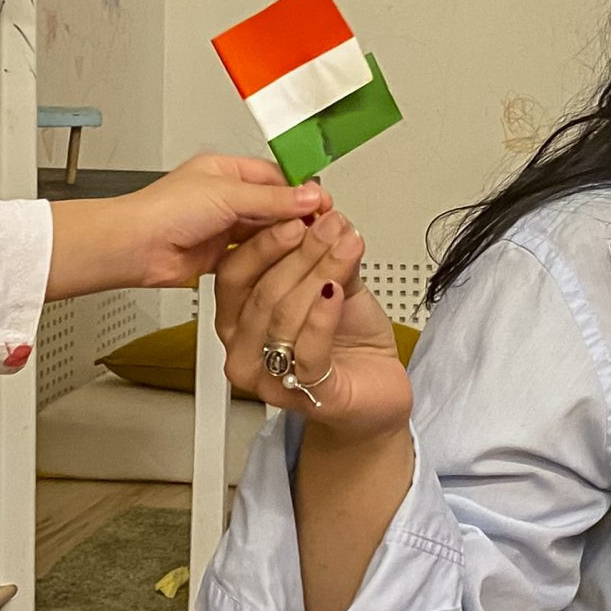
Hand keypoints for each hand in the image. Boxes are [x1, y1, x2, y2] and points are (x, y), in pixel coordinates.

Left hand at [44, 155, 324, 298]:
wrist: (134, 248)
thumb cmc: (163, 211)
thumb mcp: (227, 195)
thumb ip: (272, 199)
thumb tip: (309, 196)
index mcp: (225, 171)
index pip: (275, 177)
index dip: (301, 191)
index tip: (324, 204)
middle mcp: (224, 197)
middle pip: (273, 206)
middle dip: (296, 217)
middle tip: (322, 228)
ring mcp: (222, 227)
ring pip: (265, 233)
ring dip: (284, 240)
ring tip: (308, 247)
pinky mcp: (220, 256)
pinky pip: (252, 256)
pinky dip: (268, 260)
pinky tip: (284, 263)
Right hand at [216, 209, 413, 439]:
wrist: (377, 386)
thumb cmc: (347, 340)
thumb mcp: (334, 282)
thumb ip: (324, 254)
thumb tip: (323, 216)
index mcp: (238, 320)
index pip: (233, 274)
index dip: (264, 241)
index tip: (297, 213)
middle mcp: (243, 351)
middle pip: (259, 292)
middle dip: (299, 252)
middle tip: (329, 225)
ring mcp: (270, 379)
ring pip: (283, 316)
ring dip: (318, 273)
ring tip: (345, 246)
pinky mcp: (307, 396)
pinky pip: (307, 350)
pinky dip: (323, 315)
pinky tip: (336, 291)